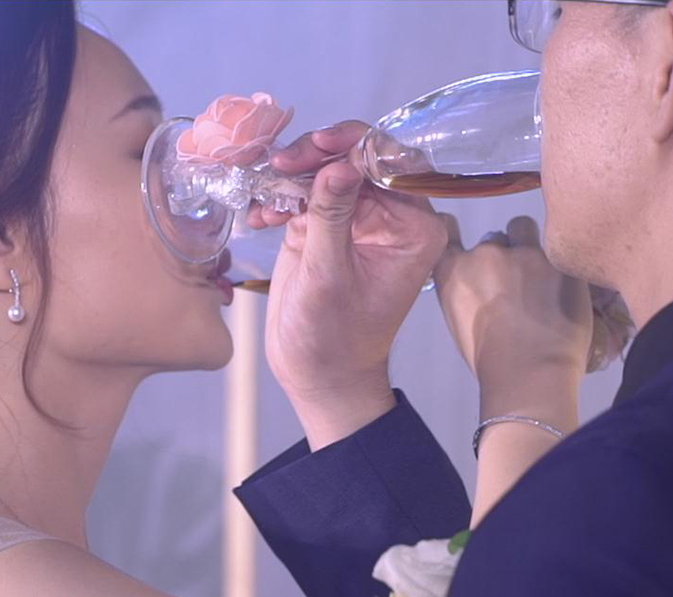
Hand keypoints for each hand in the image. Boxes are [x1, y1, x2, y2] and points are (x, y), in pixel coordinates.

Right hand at [253, 122, 448, 448]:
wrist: (318, 374)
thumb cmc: (334, 338)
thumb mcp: (329, 276)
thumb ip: (332, 216)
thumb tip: (339, 165)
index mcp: (413, 227)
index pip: (388, 164)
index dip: (353, 147)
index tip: (316, 146)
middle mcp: (390, 217)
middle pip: (353, 160)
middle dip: (314, 158)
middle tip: (279, 164)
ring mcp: (355, 220)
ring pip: (324, 172)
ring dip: (290, 176)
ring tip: (263, 194)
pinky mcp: (325, 227)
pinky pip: (303, 195)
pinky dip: (278, 198)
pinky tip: (259, 217)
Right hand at [433, 215, 589, 424]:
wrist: (530, 372)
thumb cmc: (488, 358)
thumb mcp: (459, 320)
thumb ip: (463, 291)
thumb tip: (479, 285)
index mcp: (453, 270)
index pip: (446, 230)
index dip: (456, 233)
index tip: (466, 246)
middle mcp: (485, 253)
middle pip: (493, 239)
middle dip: (502, 255)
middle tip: (515, 284)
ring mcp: (525, 252)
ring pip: (524, 230)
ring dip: (528, 245)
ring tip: (540, 275)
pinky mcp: (559, 260)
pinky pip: (555, 249)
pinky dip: (557, 263)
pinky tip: (562, 288)